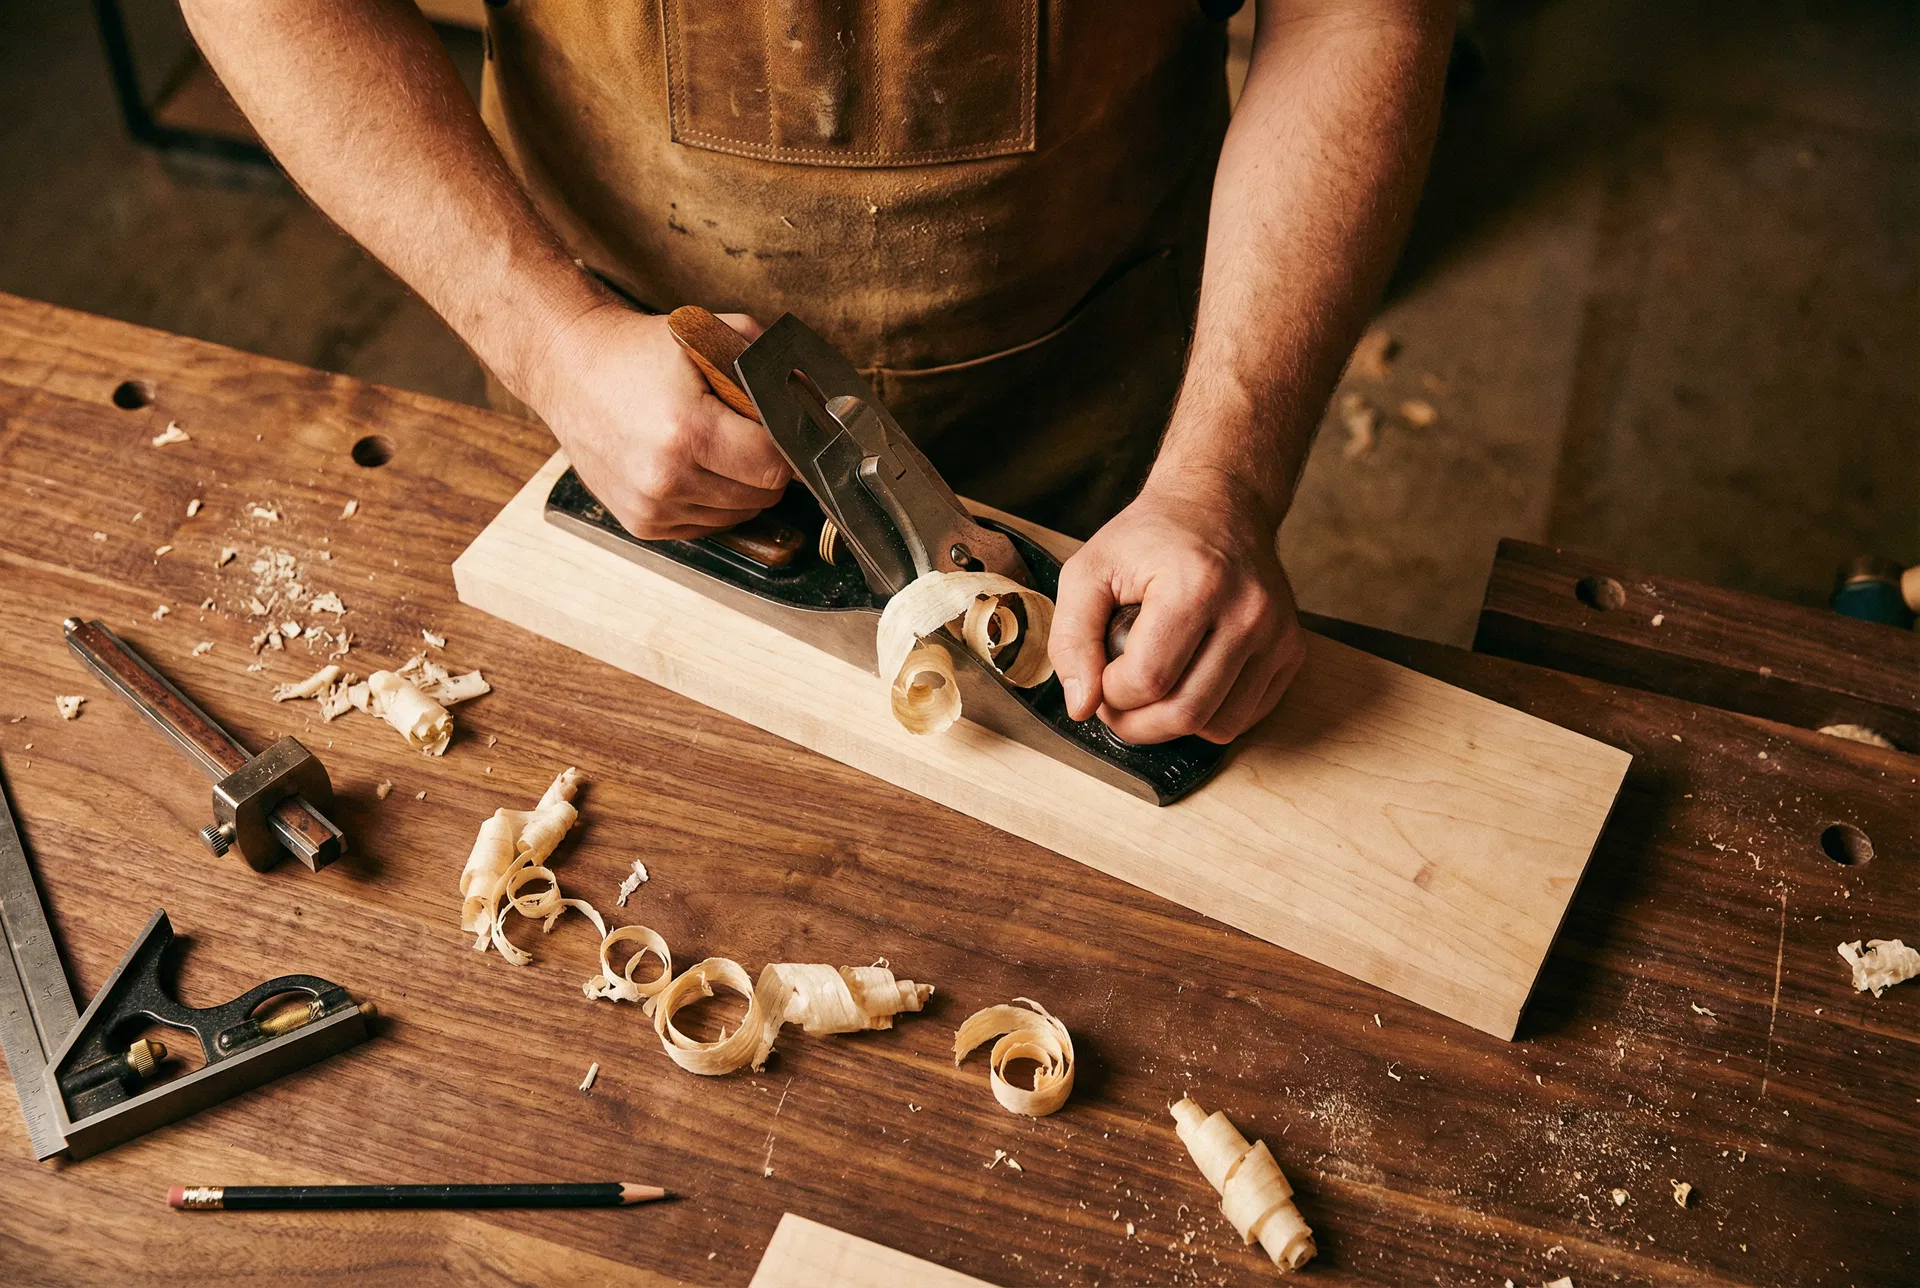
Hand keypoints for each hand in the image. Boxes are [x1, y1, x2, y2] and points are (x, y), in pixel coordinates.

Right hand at [527, 303, 790, 538]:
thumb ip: (765, 360)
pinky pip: (705, 526)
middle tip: (745, 433)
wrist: (568, 368)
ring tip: (712, 446)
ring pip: (737, 516)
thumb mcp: (707, 335)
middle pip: (760, 495)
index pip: (774, 465)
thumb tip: (812, 396)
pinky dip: (711, 502)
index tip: (779, 429)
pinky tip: (691, 466)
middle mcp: (666, 478)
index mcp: (686, 431)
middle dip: (765, 466)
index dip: (785, 445)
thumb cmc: (636, 352)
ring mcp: (651, 507)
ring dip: (739, 486)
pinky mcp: (641, 524)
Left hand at [1050, 470, 1305, 744]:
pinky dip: (1207, 717)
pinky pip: (1244, 718)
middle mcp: (1248, 611)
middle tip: (1115, 702)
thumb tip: (1081, 706)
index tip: (1100, 673)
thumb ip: (1071, 638)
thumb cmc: (1150, 537)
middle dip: (1136, 723)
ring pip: (1218, 727)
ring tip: (1150, 691)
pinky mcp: (1291, 652)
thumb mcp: (1089, 570)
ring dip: (1172, 725)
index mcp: (1197, 584)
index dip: (1110, 694)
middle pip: (1185, 713)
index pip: (1147, 680)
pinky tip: (1186, 683)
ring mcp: (1278, 634)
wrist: (1219, 505)